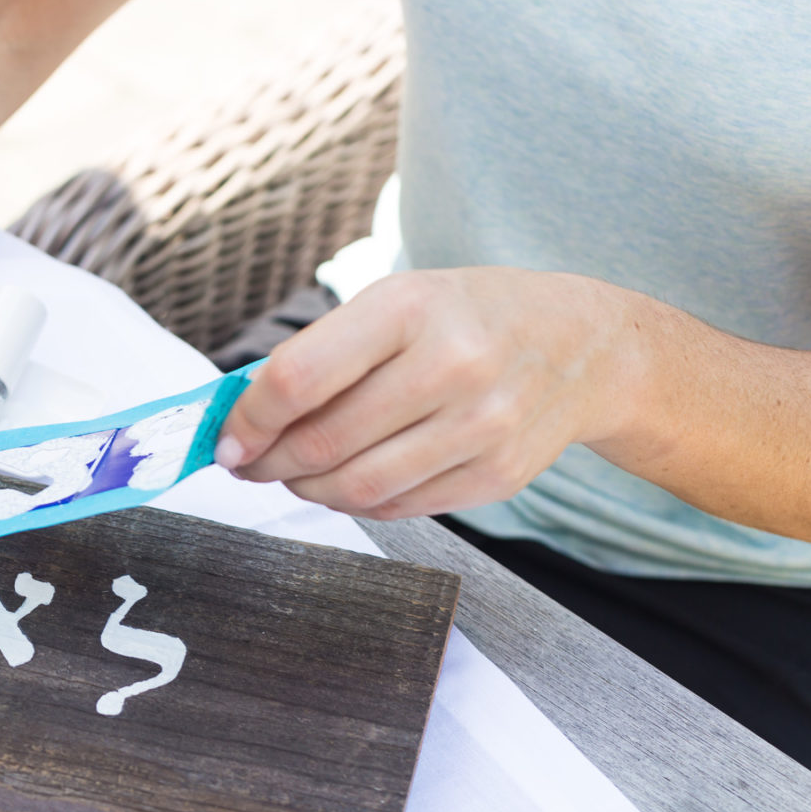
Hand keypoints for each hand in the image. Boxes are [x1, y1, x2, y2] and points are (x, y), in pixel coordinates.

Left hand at [215, 268, 645, 518]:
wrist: (584, 346)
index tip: (226, 440)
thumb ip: (323, 354)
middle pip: (322, 442)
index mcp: (410, 308)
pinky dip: (354, 502)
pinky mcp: (498, 476)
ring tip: (292, 473)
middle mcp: (452, 365)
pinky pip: (397, 509)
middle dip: (267, 463)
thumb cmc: (467, 319)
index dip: (247, 420)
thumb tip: (242, 417)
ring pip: (355, 487)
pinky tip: (345, 481)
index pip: (299, 378)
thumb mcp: (398, 302)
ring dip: (305, 489)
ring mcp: (482, 425)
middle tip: (248, 462)